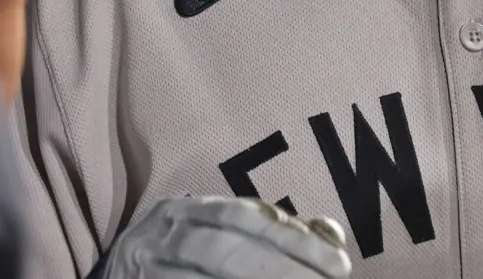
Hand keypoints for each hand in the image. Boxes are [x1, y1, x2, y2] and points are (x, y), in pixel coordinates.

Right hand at [100, 197, 351, 278]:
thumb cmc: (181, 262)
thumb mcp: (218, 237)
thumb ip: (272, 233)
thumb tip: (330, 232)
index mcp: (181, 211)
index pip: (241, 218)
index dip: (291, 240)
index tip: (339, 266)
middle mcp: (156, 238)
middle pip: (223, 252)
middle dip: (279, 271)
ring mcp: (144, 272)